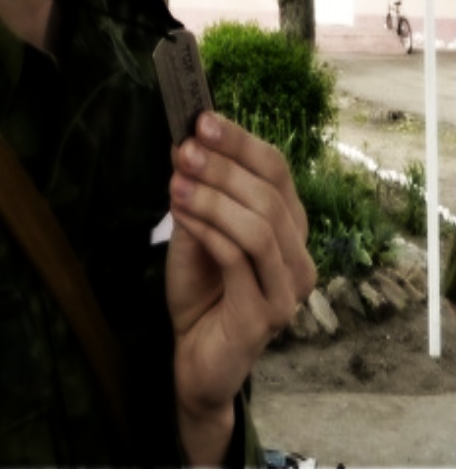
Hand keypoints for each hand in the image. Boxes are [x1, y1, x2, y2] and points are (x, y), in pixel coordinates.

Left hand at [166, 112, 314, 465]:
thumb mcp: (197, 229)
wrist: (196, 357)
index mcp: (289, 227)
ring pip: (260, 227)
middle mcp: (299, 257)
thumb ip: (198, 192)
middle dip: (223, 167)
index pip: (277, 170)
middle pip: (270, 195)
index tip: (202, 119)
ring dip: (214, 198)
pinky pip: (238, 260)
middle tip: (183, 150)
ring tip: (176, 182)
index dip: (241, 141)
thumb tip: (185, 143)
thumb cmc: (201, 289)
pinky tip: (181, 214)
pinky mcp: (266, 316)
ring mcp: (288, 290)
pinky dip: (208, 230)